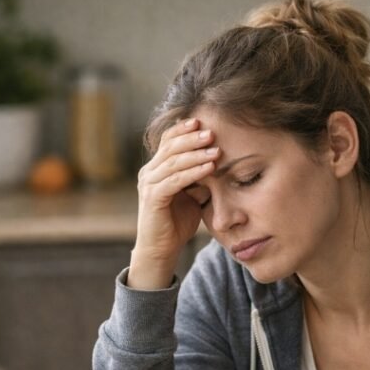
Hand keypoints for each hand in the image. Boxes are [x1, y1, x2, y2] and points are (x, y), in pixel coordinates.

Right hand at [131, 118, 219, 287]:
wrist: (163, 249)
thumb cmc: (179, 221)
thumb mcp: (194, 194)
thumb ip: (202, 177)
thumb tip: (220, 161)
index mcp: (157, 168)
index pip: (168, 141)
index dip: (184, 130)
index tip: (204, 121)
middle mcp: (149, 172)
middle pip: (170, 147)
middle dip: (192, 138)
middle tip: (212, 131)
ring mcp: (149, 184)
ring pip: (173, 162)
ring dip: (196, 153)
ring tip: (215, 148)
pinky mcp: (153, 198)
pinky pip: (175, 181)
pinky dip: (193, 172)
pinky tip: (210, 167)